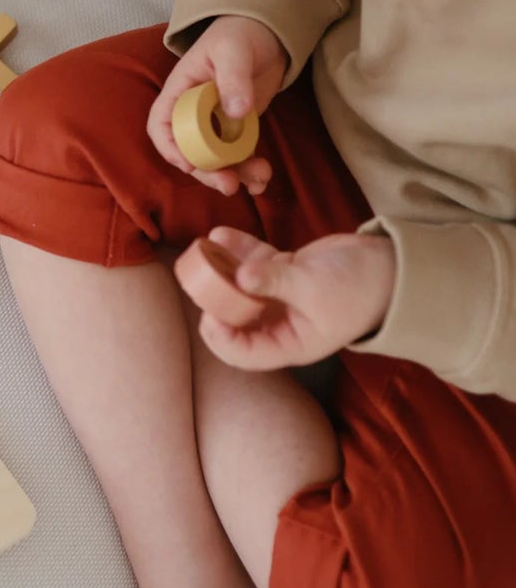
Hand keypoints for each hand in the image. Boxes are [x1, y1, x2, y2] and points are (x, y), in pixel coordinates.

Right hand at [148, 16, 288, 195]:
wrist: (268, 32)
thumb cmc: (240, 33)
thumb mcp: (234, 50)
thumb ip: (234, 78)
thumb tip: (236, 112)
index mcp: (181, 92)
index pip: (161, 124)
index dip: (170, 148)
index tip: (188, 165)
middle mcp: (194, 112)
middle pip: (190, 150)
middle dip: (207, 172)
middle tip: (229, 185)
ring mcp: (216, 122)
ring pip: (216, 158)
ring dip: (234, 174)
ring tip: (257, 182)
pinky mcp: (238, 128)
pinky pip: (239, 155)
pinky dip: (250, 169)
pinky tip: (263, 179)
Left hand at [191, 227, 395, 369]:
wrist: (390, 264)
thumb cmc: (359, 287)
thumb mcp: (315, 286)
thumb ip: (275, 281)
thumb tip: (240, 275)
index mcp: (289, 343)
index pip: (244, 353)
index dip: (221, 337)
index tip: (208, 311)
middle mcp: (279, 324)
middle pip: (234, 319)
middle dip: (213, 299)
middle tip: (198, 277)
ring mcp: (279, 297)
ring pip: (239, 286)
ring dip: (220, 268)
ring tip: (203, 249)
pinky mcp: (282, 272)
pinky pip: (252, 262)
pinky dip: (237, 249)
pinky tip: (220, 234)